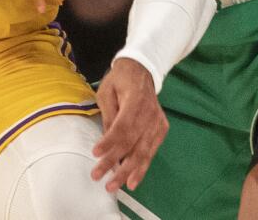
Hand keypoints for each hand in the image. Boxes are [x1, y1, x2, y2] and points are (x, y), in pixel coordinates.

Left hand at [91, 58, 167, 192]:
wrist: (142, 70)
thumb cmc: (120, 81)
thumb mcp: (107, 92)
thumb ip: (108, 116)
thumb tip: (105, 143)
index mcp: (135, 100)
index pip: (122, 127)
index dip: (109, 143)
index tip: (96, 154)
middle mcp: (150, 113)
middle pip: (133, 144)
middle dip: (116, 164)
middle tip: (100, 178)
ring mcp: (158, 122)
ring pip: (144, 151)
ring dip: (130, 171)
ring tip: (118, 186)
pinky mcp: (162, 128)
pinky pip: (151, 150)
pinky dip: (142, 166)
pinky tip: (133, 179)